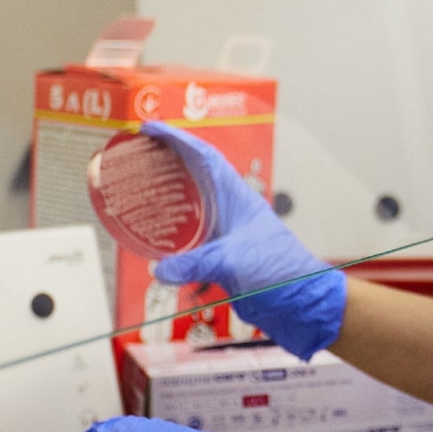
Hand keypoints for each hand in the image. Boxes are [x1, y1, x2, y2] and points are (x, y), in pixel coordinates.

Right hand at [143, 120, 346, 359]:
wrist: (300, 303)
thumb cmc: (283, 272)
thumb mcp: (235, 262)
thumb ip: (197, 264)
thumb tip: (161, 269)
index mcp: (236, 198)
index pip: (204, 157)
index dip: (176, 139)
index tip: (149, 128)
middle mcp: (228, 211)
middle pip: (191, 178)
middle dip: (163, 163)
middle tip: (132, 156)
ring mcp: (223, 233)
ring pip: (188, 209)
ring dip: (164, 201)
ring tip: (133, 193)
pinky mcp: (219, 258)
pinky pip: (188, 241)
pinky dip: (169, 239)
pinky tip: (150, 244)